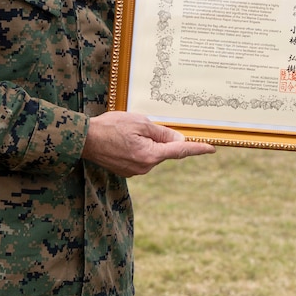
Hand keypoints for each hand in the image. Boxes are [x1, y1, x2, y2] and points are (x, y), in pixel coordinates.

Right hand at [82, 110, 214, 176]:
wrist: (83, 140)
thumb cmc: (111, 127)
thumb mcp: (140, 123)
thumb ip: (162, 133)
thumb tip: (179, 142)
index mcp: (150, 155)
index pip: (180, 151)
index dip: (197, 149)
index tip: (212, 149)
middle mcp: (145, 168)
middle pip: (165, 151)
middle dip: (161, 138)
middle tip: (141, 126)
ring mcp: (136, 171)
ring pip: (153, 154)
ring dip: (149, 142)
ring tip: (127, 132)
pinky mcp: (128, 171)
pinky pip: (142, 157)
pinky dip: (140, 148)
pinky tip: (124, 140)